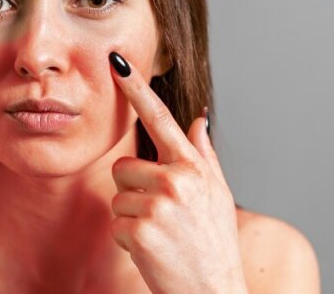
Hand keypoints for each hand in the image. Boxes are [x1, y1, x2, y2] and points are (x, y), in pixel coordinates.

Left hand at [108, 52, 247, 293]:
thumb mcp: (217, 195)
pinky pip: (116, 224)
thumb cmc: (214, 246)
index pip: (160, 118)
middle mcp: (178, 179)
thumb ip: (203, 155)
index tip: (117, 62)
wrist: (213, 292)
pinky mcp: (141, 229)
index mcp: (194, 167)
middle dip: (134, 192)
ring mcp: (159, 204)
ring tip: (161, 236)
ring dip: (131, 218)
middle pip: (124, 168)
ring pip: (117, 197)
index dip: (136, 89)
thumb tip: (198, 121)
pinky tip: (154, 252)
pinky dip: (129, 241)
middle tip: (162, 218)